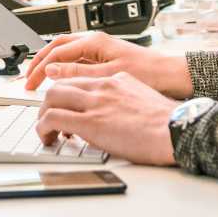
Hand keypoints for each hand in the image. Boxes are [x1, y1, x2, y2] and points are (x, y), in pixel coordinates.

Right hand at [25, 31, 193, 98]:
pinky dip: (63, 69)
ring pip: (66, 52)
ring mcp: (99, 49)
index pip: (56, 52)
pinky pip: (76, 60)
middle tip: (28, 80)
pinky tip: (60, 81)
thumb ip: (78, 72)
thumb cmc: (148, 72)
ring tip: (39, 79)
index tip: (29, 83)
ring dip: (50, 64)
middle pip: (57, 47)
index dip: (39, 68)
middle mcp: (95, 41)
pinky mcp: (104, 58)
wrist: (170, 74)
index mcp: (94, 41)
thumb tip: (52, 70)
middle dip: (39, 62)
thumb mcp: (108, 75)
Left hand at [36, 72, 178, 165]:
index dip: (66, 93)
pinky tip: (47, 137)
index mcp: (116, 80)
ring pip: (51, 97)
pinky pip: (53, 118)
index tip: (62, 105)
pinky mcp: (90, 122)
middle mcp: (102, 87)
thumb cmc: (166, 122)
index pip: (79, 79)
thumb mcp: (142, 98)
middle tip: (47, 117)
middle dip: (48, 102)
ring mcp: (95, 103)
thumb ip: (123, 99)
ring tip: (46, 131)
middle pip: (60, 84)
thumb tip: (114, 113)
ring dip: (42, 115)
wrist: (175, 129)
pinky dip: (43, 128)